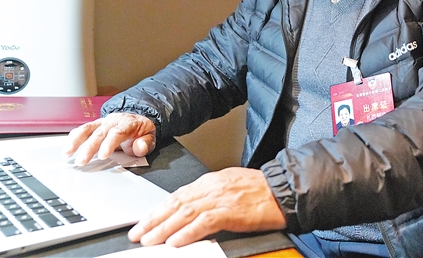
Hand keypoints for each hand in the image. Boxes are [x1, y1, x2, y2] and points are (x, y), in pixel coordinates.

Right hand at [64, 113, 156, 165]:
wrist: (138, 119)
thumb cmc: (142, 131)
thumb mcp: (150, 138)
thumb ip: (145, 143)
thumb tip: (139, 147)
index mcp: (128, 123)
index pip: (117, 133)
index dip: (109, 144)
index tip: (103, 155)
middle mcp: (113, 121)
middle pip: (99, 133)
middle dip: (89, 148)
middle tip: (81, 161)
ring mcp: (103, 122)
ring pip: (87, 128)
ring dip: (76, 141)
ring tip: (67, 153)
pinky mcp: (96, 125)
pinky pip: (83, 129)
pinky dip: (74, 137)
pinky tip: (67, 146)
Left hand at [128, 167, 286, 246]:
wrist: (284, 191)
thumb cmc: (262, 190)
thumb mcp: (230, 186)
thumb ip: (210, 195)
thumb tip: (190, 209)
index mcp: (211, 180)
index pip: (178, 195)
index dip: (159, 209)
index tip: (145, 220)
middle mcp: (212, 186)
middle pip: (176, 203)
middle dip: (154, 219)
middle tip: (137, 232)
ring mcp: (221, 198)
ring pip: (184, 212)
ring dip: (164, 227)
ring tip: (149, 239)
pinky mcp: (230, 211)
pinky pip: (203, 222)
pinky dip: (187, 232)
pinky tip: (175, 241)